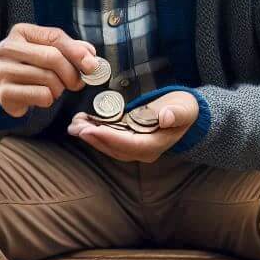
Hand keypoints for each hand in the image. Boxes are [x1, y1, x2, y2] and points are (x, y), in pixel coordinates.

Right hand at [0, 24, 99, 117]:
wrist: (11, 91)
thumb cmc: (34, 68)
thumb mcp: (52, 52)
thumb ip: (72, 50)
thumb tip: (90, 56)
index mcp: (20, 32)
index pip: (54, 37)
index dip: (77, 52)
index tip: (92, 65)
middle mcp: (8, 48)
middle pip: (52, 57)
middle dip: (71, 73)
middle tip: (78, 83)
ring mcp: (3, 70)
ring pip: (48, 78)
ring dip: (60, 88)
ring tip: (56, 88)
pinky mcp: (4, 92)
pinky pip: (41, 95)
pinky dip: (49, 99)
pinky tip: (43, 97)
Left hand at [68, 91, 200, 162]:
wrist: (185, 112)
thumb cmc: (184, 108)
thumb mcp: (185, 108)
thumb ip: (177, 114)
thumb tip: (166, 118)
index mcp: (156, 145)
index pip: (130, 144)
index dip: (110, 138)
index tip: (92, 130)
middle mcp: (143, 151)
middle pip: (114, 148)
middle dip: (93, 138)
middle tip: (75, 127)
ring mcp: (134, 148)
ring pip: (108, 146)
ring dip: (90, 136)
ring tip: (74, 124)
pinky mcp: (127, 140)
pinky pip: (108, 140)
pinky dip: (94, 133)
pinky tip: (81, 124)